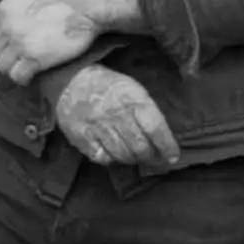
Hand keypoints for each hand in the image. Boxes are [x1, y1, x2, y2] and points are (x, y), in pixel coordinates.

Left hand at [0, 0, 121, 84]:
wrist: (84, 5)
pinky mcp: (34, 60)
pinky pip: (19, 77)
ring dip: (14, 70)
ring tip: (27, 67)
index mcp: (3, 11)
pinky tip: (33, 75)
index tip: (9, 44)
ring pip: (4, 68)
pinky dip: (24, 79)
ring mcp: (19, 45)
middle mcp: (7, 28)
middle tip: (22, 58)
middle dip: (7, 57)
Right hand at [53, 65, 179, 169]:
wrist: (70, 81)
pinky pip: (103, 158)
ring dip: (134, 160)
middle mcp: (116, 114)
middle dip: (152, 158)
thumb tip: (162, 137)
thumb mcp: (132, 88)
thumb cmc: (107, 86)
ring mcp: (98, 127)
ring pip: (123, 155)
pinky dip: (112, 160)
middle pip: (140, 146)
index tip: (173, 156)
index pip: (155, 127)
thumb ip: (146, 110)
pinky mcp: (83, 138)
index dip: (167, 145)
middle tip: (157, 161)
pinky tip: (115, 154)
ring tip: (137, 158)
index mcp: (132, 98)